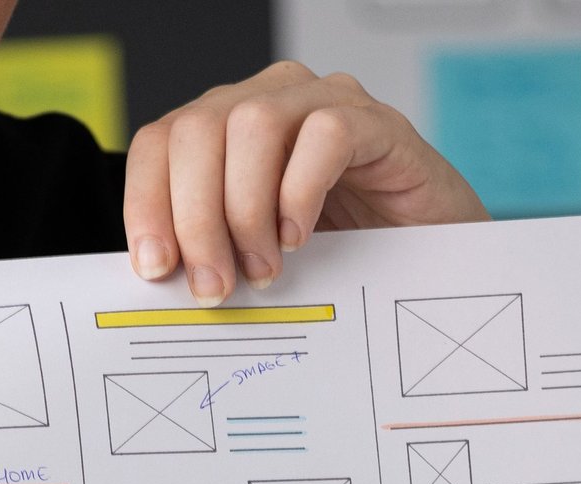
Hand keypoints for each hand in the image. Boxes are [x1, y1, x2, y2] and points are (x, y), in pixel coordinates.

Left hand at [124, 61, 488, 305]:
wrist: (435, 259)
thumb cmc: (345, 253)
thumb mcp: (259, 254)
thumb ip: (212, 250)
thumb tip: (160, 280)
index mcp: (228, 128)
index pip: (160, 142)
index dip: (146, 202)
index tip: (155, 268)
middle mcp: (270, 100)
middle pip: (198, 131)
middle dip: (194, 218)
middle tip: (213, 286)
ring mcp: (324, 103)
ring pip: (252, 125)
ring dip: (245, 209)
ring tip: (263, 269)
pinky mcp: (377, 124)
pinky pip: (324, 135)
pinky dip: (300, 192)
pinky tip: (300, 237)